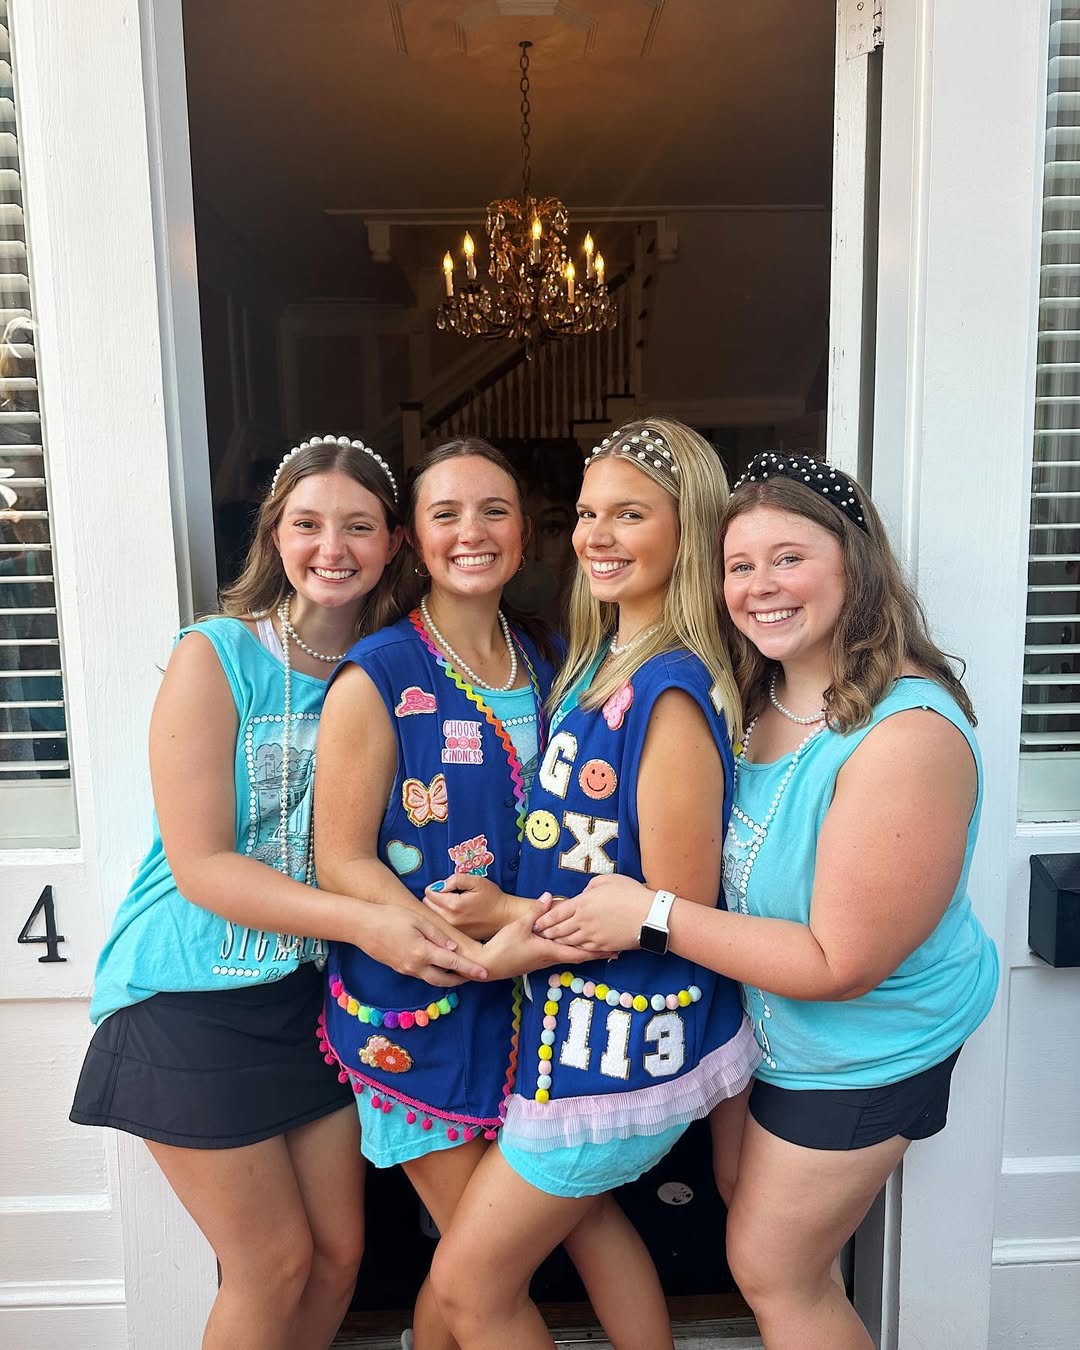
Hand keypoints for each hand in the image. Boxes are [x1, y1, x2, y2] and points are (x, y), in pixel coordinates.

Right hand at [353, 903, 488, 986]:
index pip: (453, 963)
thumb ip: (437, 935)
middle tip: (475, 975)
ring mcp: (406, 969)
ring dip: (448, 979)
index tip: (485, 973)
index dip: (470, 969)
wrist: (361, 926)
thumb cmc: (390, 917)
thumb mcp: (417, 920)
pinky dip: (435, 974)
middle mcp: (415, 966)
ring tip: (461, 972)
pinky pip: (422, 975)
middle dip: (461, 979)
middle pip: (444, 980)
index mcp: (422, 952)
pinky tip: (440, 966)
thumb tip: (454, 948)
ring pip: (432, 980)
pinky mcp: (399, 968)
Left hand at [424, 873, 523, 939]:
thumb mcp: (477, 881)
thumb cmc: (492, 897)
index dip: (435, 887)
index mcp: (453, 905)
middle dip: (433, 898)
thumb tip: (440, 885)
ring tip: (451, 905)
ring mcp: (453, 930)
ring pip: (432, 917)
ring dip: (437, 909)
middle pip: (427, 906)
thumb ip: (456, 879)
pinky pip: (441, 926)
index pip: (429, 894)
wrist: (505, 916)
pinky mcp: (456, 936)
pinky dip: (443, 919)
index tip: (445, 887)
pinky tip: (455, 915)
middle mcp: (450, 920)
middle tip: (447, 894)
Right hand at [482, 896, 614, 979]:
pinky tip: (574, 945)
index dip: (597, 951)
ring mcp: (545, 960)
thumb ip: (536, 912)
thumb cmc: (504, 947)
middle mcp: (551, 958)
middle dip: (597, 953)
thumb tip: (549, 896)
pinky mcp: (538, 960)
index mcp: (550, 950)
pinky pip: (560, 955)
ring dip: (586, 952)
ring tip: (601, 947)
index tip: (613, 949)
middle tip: (616, 949)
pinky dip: (572, 950)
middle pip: (579, 955)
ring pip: (570, 955)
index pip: (579, 952)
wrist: (489, 965)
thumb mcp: (519, 927)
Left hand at [532, 873, 653, 952]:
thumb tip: (585, 893)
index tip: (536, 923)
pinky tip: (571, 949)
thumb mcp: (608, 880)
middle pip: (560, 930)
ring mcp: (593, 936)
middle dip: (547, 933)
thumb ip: (592, 886)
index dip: (545, 919)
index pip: (557, 913)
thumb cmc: (631, 893)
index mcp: (583, 903)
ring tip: (551, 943)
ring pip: (570, 942)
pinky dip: (575, 950)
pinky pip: (584, 950)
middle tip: (539, 936)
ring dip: (558, 943)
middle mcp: (584, 921)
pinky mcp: (603, 947)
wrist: (650, 916)